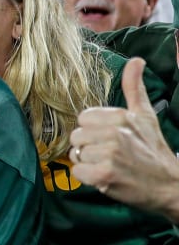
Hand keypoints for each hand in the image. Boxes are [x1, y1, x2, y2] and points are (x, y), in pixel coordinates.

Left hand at [70, 57, 178, 219]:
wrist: (168, 184)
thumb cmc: (152, 150)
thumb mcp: (145, 115)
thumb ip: (134, 88)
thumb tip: (136, 60)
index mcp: (121, 116)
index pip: (83, 119)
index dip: (93, 131)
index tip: (108, 139)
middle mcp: (115, 133)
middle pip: (76, 137)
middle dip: (89, 148)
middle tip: (110, 154)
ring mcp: (109, 154)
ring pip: (76, 155)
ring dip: (89, 163)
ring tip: (109, 165)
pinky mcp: (104, 174)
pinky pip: (78, 172)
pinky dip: (89, 178)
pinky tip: (106, 177)